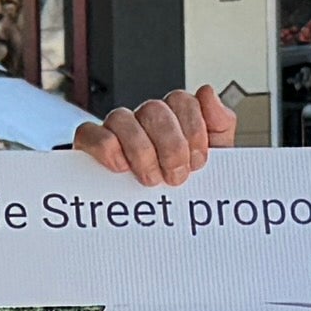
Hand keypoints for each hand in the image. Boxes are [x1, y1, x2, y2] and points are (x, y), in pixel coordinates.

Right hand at [73, 85, 235, 187]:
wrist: (163, 217)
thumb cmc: (182, 182)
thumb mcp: (215, 157)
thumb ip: (220, 123)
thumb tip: (208, 93)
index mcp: (175, 117)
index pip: (182, 101)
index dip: (194, 130)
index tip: (198, 161)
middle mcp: (145, 118)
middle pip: (154, 110)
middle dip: (171, 147)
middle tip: (176, 176)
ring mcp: (117, 129)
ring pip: (122, 118)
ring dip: (141, 152)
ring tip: (151, 178)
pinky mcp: (90, 143)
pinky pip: (90, 132)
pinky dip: (107, 149)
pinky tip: (121, 168)